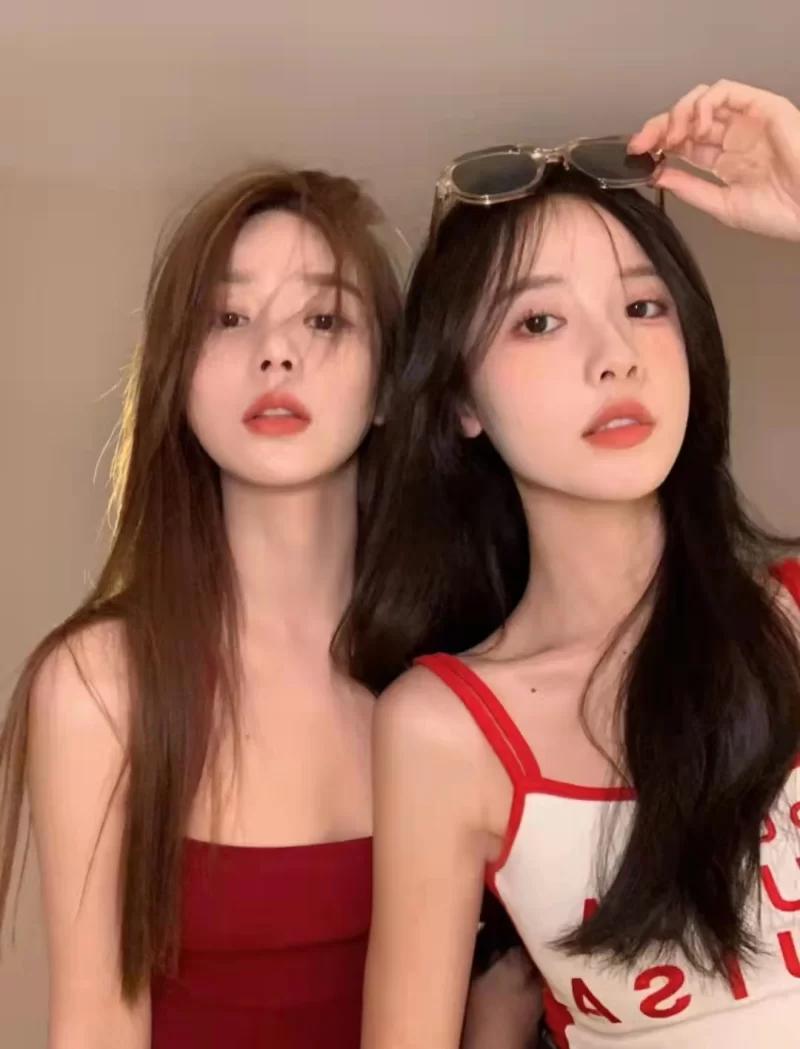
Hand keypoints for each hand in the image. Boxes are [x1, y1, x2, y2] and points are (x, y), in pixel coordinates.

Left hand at [629, 80, 799, 239]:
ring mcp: (747, 119)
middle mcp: (733, 135)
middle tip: (642, 143)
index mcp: (723, 159)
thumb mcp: (722, 204)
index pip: (682, 141)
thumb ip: (689, 189)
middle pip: (687, 117)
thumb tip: (657, 175)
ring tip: (670, 138)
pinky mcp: (762, 106)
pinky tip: (695, 127)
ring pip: (702, 98)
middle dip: (659, 125)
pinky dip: (702, 104)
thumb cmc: (780, 211)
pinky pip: (725, 91)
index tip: (636, 155)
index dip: (656, 143)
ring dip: (678, 114)